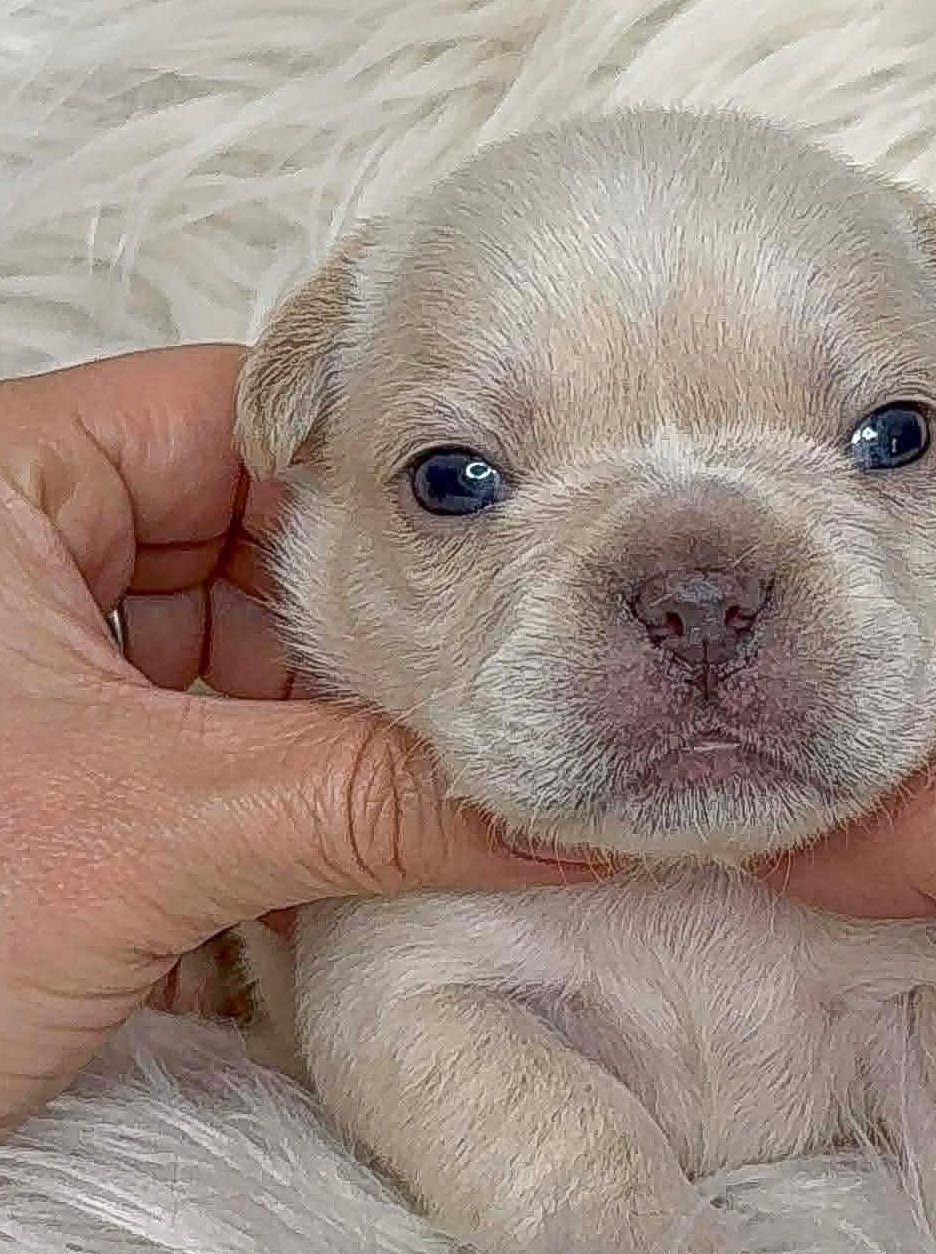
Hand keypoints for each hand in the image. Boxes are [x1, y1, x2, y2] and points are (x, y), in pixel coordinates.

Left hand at [0, 347, 568, 1133]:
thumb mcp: (150, 833)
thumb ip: (372, 802)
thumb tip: (562, 810)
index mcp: (6, 488)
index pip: (240, 420)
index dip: (379, 480)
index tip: (505, 548)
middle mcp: (34, 560)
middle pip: (261, 545)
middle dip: (380, 628)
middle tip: (506, 679)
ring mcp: (60, 668)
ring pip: (251, 654)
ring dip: (347, 724)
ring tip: (465, 761)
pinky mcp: (83, 766)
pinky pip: (228, 738)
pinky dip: (304, 783)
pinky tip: (385, 826)